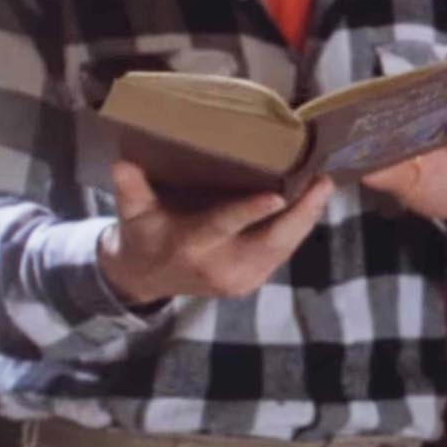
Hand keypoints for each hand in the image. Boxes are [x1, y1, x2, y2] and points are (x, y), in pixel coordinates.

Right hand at [97, 161, 331, 307]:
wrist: (144, 279)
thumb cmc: (142, 235)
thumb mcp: (132, 213)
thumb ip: (130, 189)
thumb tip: (122, 164)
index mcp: (191, 246)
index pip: (223, 226)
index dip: (249, 212)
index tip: (276, 196)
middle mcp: (219, 268)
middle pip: (269, 242)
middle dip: (300, 215)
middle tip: (323, 182)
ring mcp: (239, 280)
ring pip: (282, 249)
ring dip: (306, 220)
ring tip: (324, 186)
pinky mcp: (250, 282)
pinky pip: (280, 254)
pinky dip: (298, 230)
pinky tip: (312, 205)